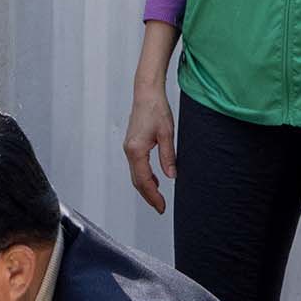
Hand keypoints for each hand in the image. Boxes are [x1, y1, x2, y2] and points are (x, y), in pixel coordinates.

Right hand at [124, 85, 177, 213]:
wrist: (146, 93)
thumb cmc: (155, 109)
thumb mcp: (167, 134)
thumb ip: (168, 157)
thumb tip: (171, 175)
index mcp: (136, 151)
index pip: (144, 180)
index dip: (153, 196)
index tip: (161, 206)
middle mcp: (129, 151)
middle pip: (137, 181)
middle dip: (148, 196)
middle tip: (160, 207)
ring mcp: (129, 148)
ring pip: (135, 175)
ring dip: (146, 187)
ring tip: (158, 198)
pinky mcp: (132, 145)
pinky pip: (136, 166)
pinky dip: (144, 177)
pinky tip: (154, 179)